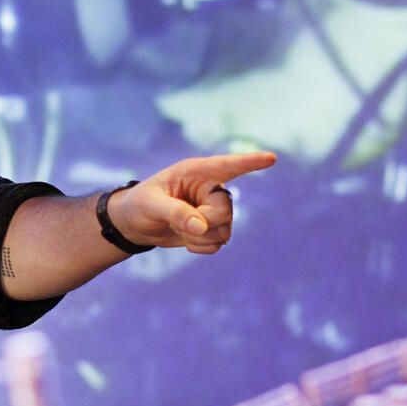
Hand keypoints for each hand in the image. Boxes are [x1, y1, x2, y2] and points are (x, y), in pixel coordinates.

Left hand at [109, 151, 275, 254]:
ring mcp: (213, 209)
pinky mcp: (212, 228)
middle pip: (225, 210)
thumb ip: (175, 212)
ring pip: (224, 230)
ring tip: (178, 227)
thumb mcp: (150, 204)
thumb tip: (202, 227)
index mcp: (196, 172)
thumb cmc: (139, 204)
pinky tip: (185, 238)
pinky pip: (217, 244)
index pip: (228, 166)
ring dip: (199, 237)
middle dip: (203, 223)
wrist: (136, 224)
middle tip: (179, 222)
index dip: (250, 162)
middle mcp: (210, 189)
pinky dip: (199, 247)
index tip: (271, 158)